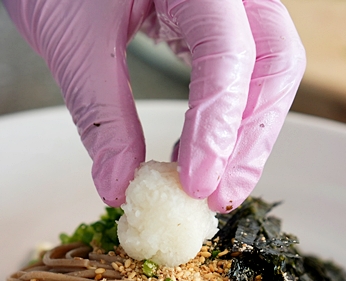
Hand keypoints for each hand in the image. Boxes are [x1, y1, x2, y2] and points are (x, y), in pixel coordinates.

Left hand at [3, 0, 305, 211]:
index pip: (228, 51)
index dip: (217, 123)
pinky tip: (195, 154)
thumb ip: (100, 114)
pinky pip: (245, 70)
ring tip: (206, 186)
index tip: (196, 182)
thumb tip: (119, 187)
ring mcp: (232, 0)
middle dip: (249, 138)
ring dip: (244, 136)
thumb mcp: (72, 41)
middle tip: (217, 196)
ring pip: (269, 69)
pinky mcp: (220, 18)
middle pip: (274, 62)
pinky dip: (226, 118)